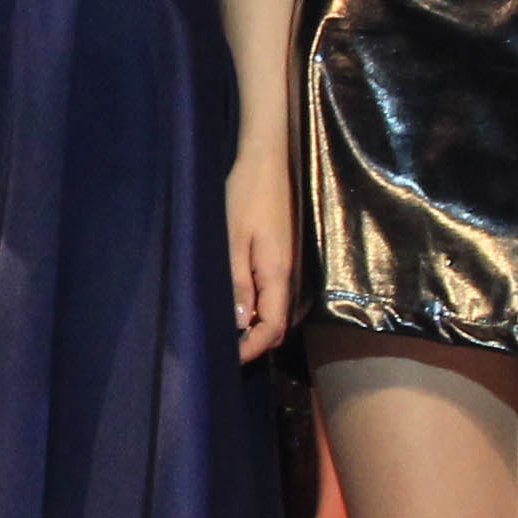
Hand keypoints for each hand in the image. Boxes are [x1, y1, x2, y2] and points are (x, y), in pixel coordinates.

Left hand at [226, 135, 296, 359]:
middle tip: (226, 347)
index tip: (229, 357)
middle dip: (255, 342)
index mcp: (277, 274)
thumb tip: (239, 322)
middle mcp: (290, 275)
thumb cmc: (246, 195)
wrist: (269, 160)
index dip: (252, 348)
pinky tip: (241, 303)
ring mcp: (292, 266)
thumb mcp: (233, 239)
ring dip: (257, 325)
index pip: (272, 328)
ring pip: (278, 310)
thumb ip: (236, 282)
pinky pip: (277, 294)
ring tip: (229, 329)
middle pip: (279, 325)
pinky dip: (261, 307)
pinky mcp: (287, 256)